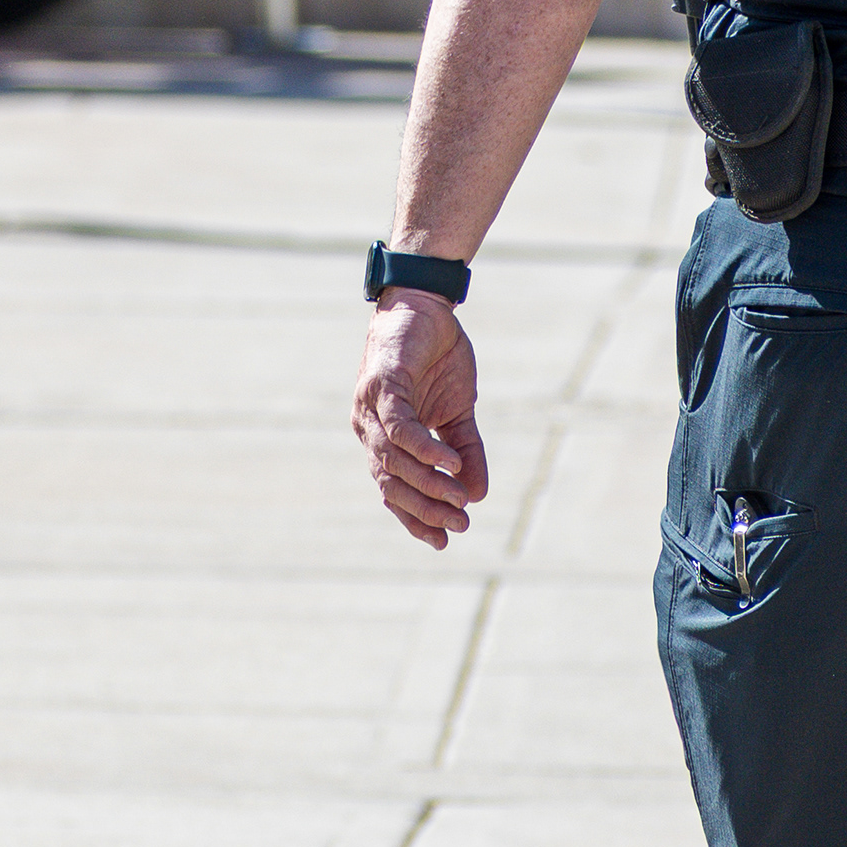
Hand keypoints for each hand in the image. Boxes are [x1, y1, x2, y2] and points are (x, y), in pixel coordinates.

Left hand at [354, 296, 488, 547]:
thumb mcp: (458, 412)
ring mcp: (370, 407)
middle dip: (425, 508)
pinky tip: (448, 462)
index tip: (445, 541)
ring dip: (427, 483)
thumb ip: (464, 451)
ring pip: (392, 460)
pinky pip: (398, 426)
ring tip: (459, 498)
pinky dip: (423, 448)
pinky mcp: (382, 385)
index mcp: (382, 438)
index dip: (416, 518)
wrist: (427, 305)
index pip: (393, 490)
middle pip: (390, 483)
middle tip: (460, 523)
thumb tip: (478, 495)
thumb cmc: (437, 357)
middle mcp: (368, 427)